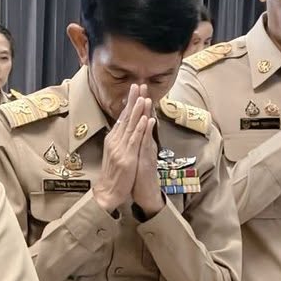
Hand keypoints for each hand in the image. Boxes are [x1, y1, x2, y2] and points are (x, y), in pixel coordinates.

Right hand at [91, 87, 141, 211]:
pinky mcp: (127, 157)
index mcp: (113, 140)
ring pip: (130, 126)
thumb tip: (121, 128)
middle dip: (132, 100)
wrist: (107, 192)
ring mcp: (121, 149)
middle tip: (137, 85)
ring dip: (137, 110)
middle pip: (125, 117)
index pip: (121, 118)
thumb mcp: (114, 154)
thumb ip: (118, 141)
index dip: (128, 103)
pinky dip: (140, 128)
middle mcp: (115, 141)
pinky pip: (135, 140)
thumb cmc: (113, 174)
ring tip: (143, 96)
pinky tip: (145, 118)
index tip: (133, 90)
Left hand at [128, 92, 165, 216]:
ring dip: (147, 113)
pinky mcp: (147, 160)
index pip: (139, 121)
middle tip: (142, 86)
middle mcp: (145, 144)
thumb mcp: (134, 156)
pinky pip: (147, 144)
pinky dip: (147, 132)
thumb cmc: (139, 175)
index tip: (135, 90)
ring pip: (147, 130)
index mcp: (141, 143)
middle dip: (142, 103)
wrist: (145, 194)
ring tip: (147, 98)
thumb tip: (131, 131)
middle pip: (145, 121)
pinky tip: (149, 122)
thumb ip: (134, 143)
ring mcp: (147, 152)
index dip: (137, 106)